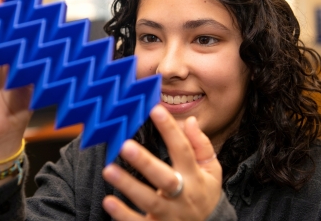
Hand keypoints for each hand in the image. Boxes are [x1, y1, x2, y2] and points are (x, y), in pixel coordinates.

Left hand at [102, 105, 221, 219]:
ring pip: (149, 201)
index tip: (155, 110)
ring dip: (128, 186)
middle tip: (125, 145)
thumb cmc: (205, 195)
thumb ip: (201, 146)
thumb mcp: (211, 171)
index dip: (170, 130)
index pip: (183, 150)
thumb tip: (190, 120)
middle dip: (145, 162)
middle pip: (165, 178)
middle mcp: (183, 196)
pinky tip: (108, 201)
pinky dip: (123, 215)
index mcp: (195, 177)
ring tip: (109, 170)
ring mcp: (169, 215)